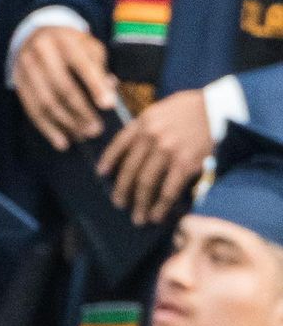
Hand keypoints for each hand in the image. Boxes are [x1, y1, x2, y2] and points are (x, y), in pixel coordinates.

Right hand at [12, 26, 116, 150]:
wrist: (35, 36)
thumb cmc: (69, 46)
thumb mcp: (88, 48)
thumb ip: (99, 68)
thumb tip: (110, 92)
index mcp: (66, 40)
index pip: (82, 65)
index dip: (96, 86)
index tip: (109, 106)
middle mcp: (43, 52)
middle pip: (63, 87)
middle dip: (81, 112)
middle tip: (96, 130)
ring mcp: (27, 69)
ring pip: (47, 103)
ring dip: (66, 124)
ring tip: (82, 137)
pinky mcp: (19, 84)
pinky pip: (33, 112)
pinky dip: (49, 130)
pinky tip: (62, 142)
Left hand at [98, 89, 211, 224]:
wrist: (222, 108)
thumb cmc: (193, 109)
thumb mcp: (165, 108)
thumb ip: (148, 125)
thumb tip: (131, 148)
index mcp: (145, 121)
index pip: (119, 144)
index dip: (109, 161)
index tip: (102, 174)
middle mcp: (153, 136)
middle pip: (129, 171)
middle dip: (122, 191)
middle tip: (119, 204)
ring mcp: (167, 151)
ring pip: (145, 185)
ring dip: (139, 205)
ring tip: (137, 218)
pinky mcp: (184, 164)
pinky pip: (167, 192)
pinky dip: (160, 207)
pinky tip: (156, 216)